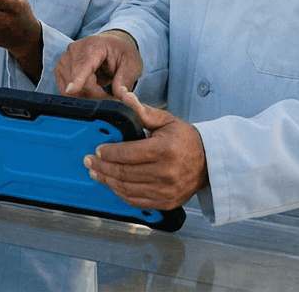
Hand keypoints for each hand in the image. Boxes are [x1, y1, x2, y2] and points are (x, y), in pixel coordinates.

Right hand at [55, 30, 141, 98]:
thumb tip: (125, 100)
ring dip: (88, 96)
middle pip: (79, 84)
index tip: (71, 90)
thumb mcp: (131, 65)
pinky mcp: (59, 69)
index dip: (78, 79)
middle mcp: (75, 50)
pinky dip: (79, 94)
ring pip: (71, 91)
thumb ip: (125, 82)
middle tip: (111, 95)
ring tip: (102, 89)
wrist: (110, 44)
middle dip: (96, 95)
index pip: (84, 64)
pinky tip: (91, 87)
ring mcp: (64, 59)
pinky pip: (66, 91)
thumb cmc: (121, 52)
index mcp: (95, 45)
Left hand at [83, 87, 209, 210]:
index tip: (97, 150)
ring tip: (96, 173)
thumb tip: (124, 96)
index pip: (127, 153)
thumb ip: (142, 111)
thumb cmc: (186, 139)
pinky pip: (137, 200)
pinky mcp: (166, 202)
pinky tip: (112, 185)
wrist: (209, 162)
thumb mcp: (166, 121)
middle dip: (102, 167)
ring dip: (108, 181)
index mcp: (164, 150)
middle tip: (89, 162)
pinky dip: (121, 193)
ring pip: (127, 189)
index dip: (109, 153)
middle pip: (124, 173)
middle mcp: (165, 172)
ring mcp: (166, 190)